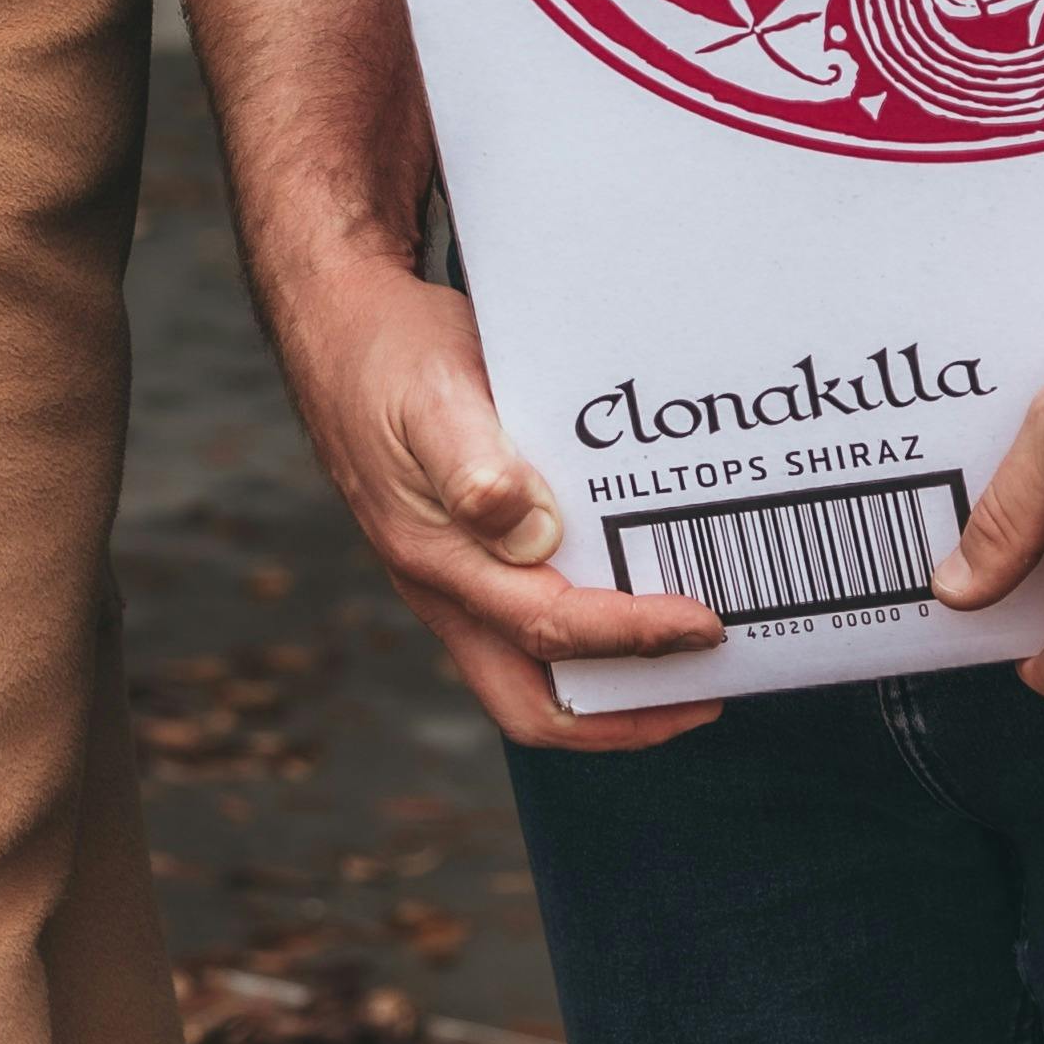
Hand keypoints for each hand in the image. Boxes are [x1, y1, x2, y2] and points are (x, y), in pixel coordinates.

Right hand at [271, 236, 721, 752]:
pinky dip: (593, 632)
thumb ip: (476, 469)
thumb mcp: (433, 396)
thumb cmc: (386, 356)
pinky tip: (638, 590)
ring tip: (687, 663)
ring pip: (536, 673)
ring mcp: (455, 577)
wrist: (339, 325)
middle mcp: (445, 586)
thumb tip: (531, 536)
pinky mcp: (469, 554)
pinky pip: (534, 623)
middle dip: (624, 719)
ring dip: (612, 684)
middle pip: (534, 705)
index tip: (703, 624)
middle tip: (704, 695)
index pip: (547, 628)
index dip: (631, 638)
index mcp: (437, 557)